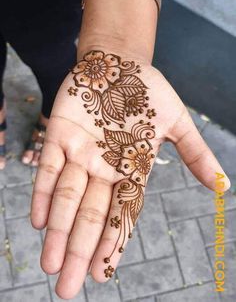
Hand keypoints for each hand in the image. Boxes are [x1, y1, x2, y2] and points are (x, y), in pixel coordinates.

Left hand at [31, 49, 229, 298]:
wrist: (118, 63)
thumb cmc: (148, 92)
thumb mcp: (176, 122)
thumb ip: (195, 154)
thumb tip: (224, 186)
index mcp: (130, 170)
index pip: (122, 214)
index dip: (112, 243)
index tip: (101, 274)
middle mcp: (103, 169)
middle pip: (90, 216)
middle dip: (78, 250)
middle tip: (66, 288)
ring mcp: (80, 153)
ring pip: (66, 198)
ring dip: (57, 230)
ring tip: (50, 263)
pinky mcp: (59, 135)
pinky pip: (48, 169)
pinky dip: (41, 193)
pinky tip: (37, 220)